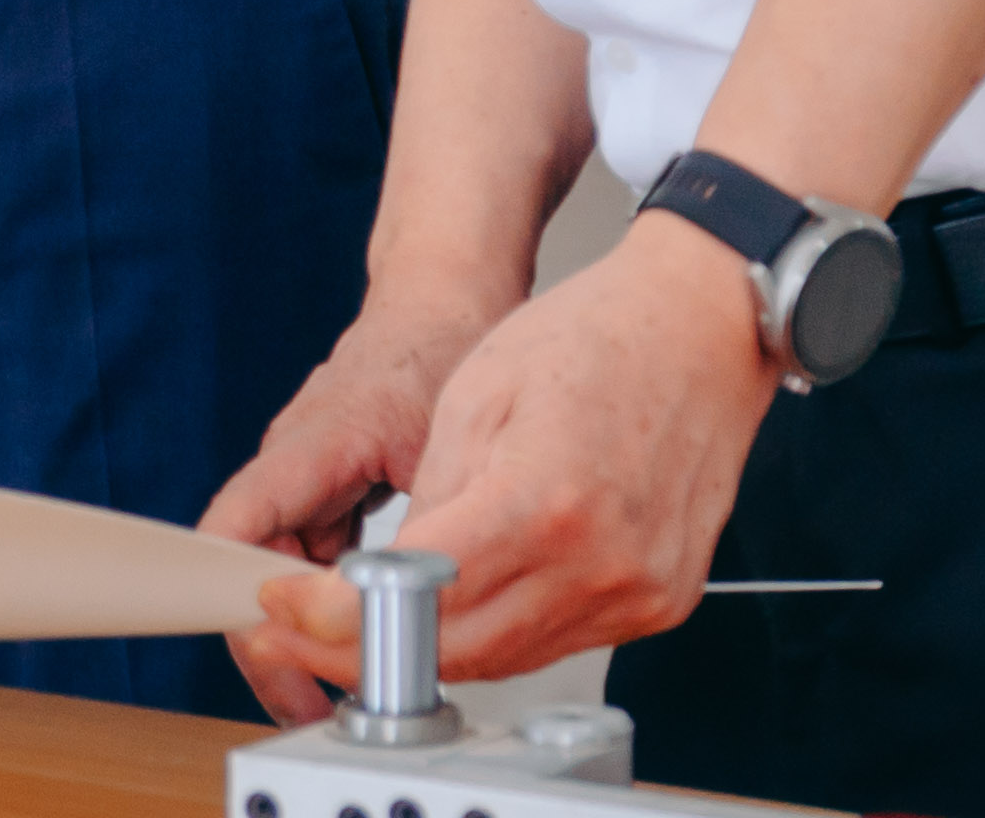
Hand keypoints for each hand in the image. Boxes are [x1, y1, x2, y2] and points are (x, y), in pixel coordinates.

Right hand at [201, 285, 512, 720]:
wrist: (445, 295)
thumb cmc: (441, 343)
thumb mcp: (443, 438)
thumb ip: (422, 517)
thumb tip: (419, 597)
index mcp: (304, 450)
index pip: (230, 530)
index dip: (228, 596)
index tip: (258, 653)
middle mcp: (290, 467)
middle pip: (250, 568)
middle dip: (280, 640)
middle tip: (317, 700)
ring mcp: (304, 479)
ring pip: (281, 570)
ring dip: (308, 625)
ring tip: (348, 681)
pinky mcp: (325, 488)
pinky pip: (310, 557)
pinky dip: (332, 598)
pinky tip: (372, 627)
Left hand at [245, 216, 778, 700]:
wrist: (701, 325)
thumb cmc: (597, 336)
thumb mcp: (476, 393)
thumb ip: (428, 496)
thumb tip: (384, 577)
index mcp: (541, 502)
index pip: (411, 598)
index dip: (331, 620)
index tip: (282, 615)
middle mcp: (599, 563)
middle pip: (454, 650)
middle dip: (359, 651)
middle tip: (299, 634)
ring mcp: (638, 591)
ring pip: (504, 659)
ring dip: (426, 652)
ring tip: (363, 624)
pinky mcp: (660, 602)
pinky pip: (557, 642)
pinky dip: (496, 634)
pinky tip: (454, 609)